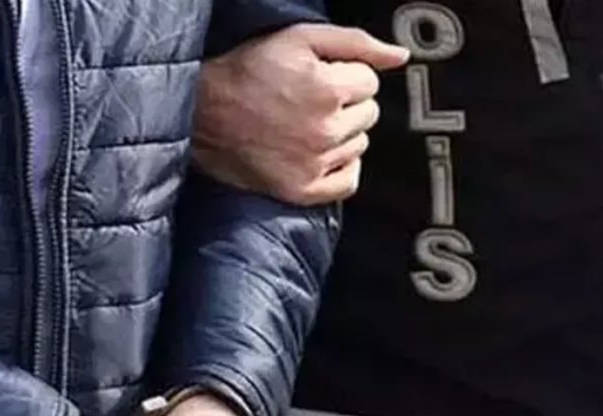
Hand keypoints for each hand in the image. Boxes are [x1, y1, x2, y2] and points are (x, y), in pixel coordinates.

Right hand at [193, 24, 408, 205]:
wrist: (202, 115)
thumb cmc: (247, 72)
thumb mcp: (299, 38)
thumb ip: (356, 43)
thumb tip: (400, 56)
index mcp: (328, 89)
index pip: (370, 82)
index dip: (346, 75)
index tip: (320, 77)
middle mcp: (325, 130)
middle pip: (369, 113)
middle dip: (347, 103)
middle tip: (310, 100)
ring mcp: (315, 164)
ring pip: (360, 144)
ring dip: (342, 133)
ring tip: (307, 124)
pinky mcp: (303, 189)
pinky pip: (349, 181)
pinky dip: (341, 167)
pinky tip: (320, 152)